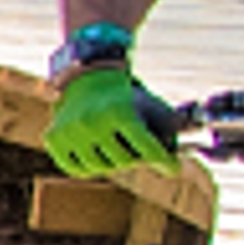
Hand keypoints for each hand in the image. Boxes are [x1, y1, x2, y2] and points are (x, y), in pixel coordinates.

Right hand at [48, 54, 181, 176]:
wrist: (87, 76)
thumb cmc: (126, 96)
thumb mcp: (150, 106)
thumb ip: (172, 126)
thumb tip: (190, 146)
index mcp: (119, 112)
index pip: (147, 149)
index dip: (165, 162)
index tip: (174, 168)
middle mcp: (93, 122)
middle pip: (125, 161)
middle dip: (136, 156)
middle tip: (138, 149)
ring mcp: (71, 132)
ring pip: (100, 167)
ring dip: (112, 160)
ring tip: (115, 145)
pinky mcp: (54, 139)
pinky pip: (76, 168)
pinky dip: (87, 164)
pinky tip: (95, 149)